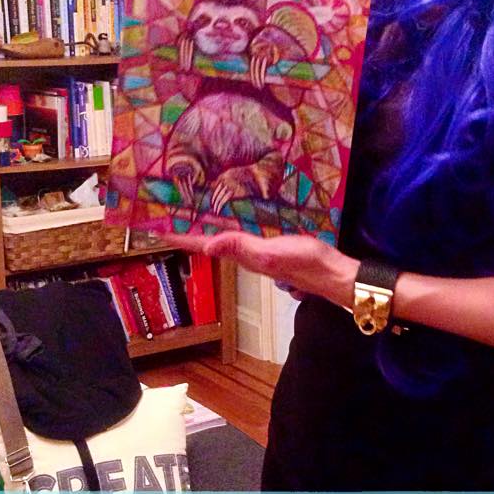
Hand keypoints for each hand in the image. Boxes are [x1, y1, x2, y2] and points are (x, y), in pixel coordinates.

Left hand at [162, 230, 358, 308]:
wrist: (334, 274)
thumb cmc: (305, 261)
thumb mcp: (272, 253)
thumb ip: (242, 247)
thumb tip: (207, 247)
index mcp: (244, 256)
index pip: (207, 246)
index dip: (184, 239)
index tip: (160, 231)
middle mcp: (248, 256)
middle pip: (212, 244)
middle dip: (191, 234)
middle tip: (171, 221)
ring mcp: (261, 254)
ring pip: (227, 241)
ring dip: (209, 231)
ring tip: (194, 219)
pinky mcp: (274, 248)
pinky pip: (244, 238)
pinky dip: (232, 229)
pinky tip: (234, 222)